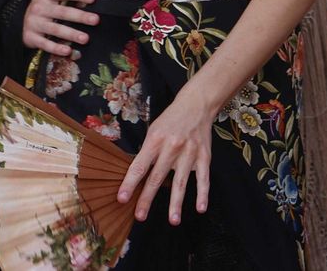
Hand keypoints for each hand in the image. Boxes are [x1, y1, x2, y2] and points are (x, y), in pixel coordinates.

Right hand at [21, 0, 97, 57]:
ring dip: (71, 34)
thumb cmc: (45, 8)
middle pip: (62, 12)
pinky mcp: (30, 37)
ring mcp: (33, 23)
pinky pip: (45, 44)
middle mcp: (39, 7)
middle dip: (80, 16)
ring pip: (55, 29)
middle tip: (95, 20)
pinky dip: (56, 48)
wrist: (17, 20)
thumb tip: (93, 3)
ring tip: (85, 38)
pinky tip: (68, 51)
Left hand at [119, 87, 215, 224]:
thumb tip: (136, 178)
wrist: (196, 105)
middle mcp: (172, 147)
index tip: (121, 199)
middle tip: (140, 216)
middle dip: (147, 198)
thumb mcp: (153, 131)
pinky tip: (201, 207)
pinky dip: (203, 193)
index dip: (129, 184)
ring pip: (181, 182)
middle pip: (157, 178)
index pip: (139, 166)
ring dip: (176, 203)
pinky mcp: (204, 156)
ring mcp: (190, 153)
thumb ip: (147, 153)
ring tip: (173, 220)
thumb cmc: (170, 120)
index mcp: (155, 141)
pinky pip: (203, 178)